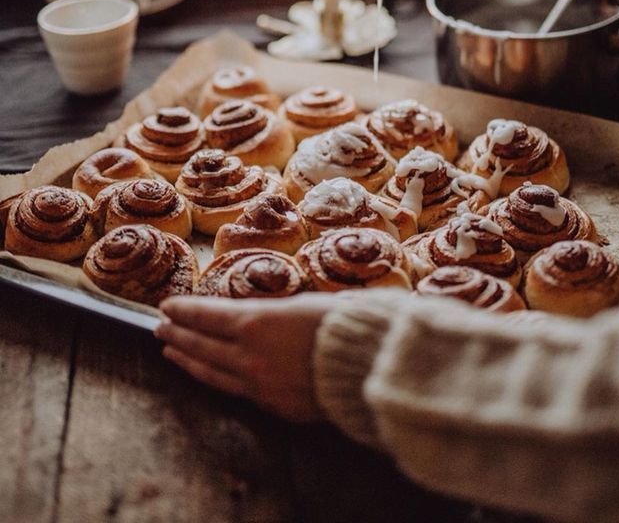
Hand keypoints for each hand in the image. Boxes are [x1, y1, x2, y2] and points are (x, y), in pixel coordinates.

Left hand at [155, 293, 333, 421]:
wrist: (365, 365)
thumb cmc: (339, 323)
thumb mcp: (300, 304)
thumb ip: (269, 314)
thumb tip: (251, 317)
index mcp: (255, 323)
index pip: (206, 316)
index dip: (184, 311)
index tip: (167, 306)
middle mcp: (248, 355)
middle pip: (201, 344)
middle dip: (178, 334)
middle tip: (161, 326)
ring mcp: (257, 384)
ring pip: (210, 372)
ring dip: (187, 359)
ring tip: (170, 351)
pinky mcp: (270, 405)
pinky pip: (233, 390)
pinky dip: (213, 378)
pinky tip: (208, 374)